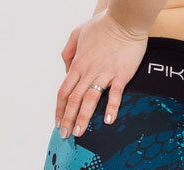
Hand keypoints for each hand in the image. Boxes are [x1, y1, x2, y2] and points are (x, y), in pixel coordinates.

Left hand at [56, 12, 147, 138]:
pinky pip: (115, 94)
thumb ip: (69, 52)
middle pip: (74, 99)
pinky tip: (108, 121)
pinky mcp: (121, 75)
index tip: (58, 122)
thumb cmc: (103, 26)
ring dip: (83, 118)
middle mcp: (89, 71)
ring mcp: (105, 74)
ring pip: (89, 100)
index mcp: (78, 63)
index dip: (60, 108)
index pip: (64, 90)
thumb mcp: (78, 34)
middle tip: (66, 135)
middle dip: (68, 119)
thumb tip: (66, 69)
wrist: (124, 21)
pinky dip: (111, 108)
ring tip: (80, 133)